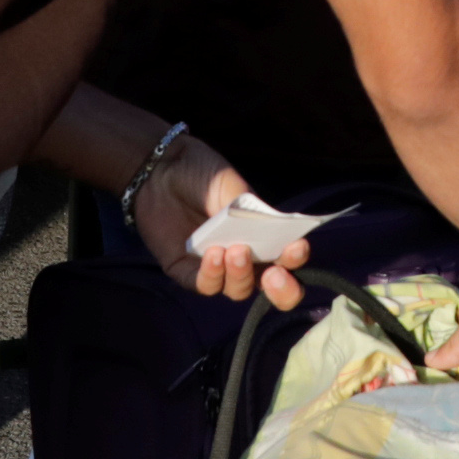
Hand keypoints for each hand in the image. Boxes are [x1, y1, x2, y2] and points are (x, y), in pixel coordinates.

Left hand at [146, 147, 311, 312]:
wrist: (162, 168)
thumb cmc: (204, 175)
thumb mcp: (234, 189)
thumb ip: (252, 215)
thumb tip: (270, 233)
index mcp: (263, 237)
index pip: (287, 259)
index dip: (295, 261)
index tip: (296, 246)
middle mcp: (244, 259)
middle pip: (270, 289)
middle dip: (281, 291)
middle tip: (275, 275)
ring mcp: (216, 269)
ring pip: (238, 290)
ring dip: (240, 275)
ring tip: (235, 250)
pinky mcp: (186, 272)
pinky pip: (203, 285)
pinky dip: (211, 275)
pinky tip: (212, 254)